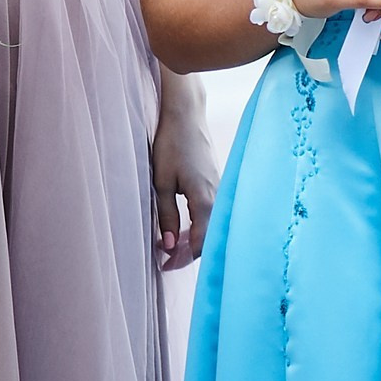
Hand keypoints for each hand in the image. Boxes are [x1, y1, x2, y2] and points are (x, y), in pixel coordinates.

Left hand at [150, 72, 218, 271]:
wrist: (186, 114)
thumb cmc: (171, 145)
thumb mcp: (161, 183)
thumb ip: (167, 216)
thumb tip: (168, 245)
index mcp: (205, 199)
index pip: (200, 242)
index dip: (182, 258)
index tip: (164, 266)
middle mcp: (217, 196)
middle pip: (209, 236)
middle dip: (188, 253)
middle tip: (166, 260)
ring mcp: (219, 188)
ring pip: (211, 225)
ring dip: (193, 239)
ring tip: (170, 244)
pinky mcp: (216, 182)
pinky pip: (211, 212)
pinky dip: (198, 224)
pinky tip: (182, 226)